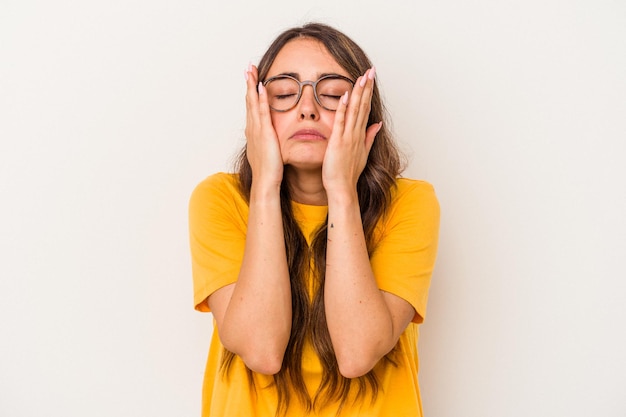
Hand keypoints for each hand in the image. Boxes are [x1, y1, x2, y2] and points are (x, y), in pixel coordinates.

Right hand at [244, 65, 283, 188]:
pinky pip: (262, 112)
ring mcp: (257, 130)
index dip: (250, 93)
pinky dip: (261, 98)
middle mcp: (252, 128)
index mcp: (254, 132)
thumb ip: (268, 143)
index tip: (251, 80)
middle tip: (247, 68)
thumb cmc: (269, 170)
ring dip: (251, 86)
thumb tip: (270, 139)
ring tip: (250, 71)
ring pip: (253, 103)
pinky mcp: (264, 133)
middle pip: (249, 101)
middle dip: (248, 84)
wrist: (266, 181)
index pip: (252, 108)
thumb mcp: (267, 152)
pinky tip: (261, 86)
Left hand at [322, 67, 382, 195]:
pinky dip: (342, 109)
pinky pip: (341, 123)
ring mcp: (348, 138)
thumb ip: (370, 137)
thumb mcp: (362, 153)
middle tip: (371, 71)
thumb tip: (378, 124)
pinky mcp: (338, 142)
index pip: (365, 109)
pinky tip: (344, 96)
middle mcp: (356, 134)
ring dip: (358, 93)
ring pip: (354, 111)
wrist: (342, 188)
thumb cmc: (348, 173)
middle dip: (366, 88)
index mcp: (360, 135)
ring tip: (361, 77)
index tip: (371, 78)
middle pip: (362, 106)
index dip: (368, 93)